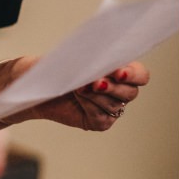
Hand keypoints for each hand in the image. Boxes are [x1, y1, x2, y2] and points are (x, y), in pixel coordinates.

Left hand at [0, 56, 150, 131]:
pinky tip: (79, 99)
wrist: (37, 85)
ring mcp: (111, 107)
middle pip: (131, 92)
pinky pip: (102, 118)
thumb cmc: (58, 66)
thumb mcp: (74, 57)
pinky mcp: (99, 121)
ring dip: (97, 96)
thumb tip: (102, 62)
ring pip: (115, 105)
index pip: (141, 75)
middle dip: (113, 86)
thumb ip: (92, 59)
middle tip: (95, 82)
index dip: (133, 75)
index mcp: (122, 69)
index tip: (117, 72)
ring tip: (79, 88)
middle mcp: (120, 90)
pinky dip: (90, 107)